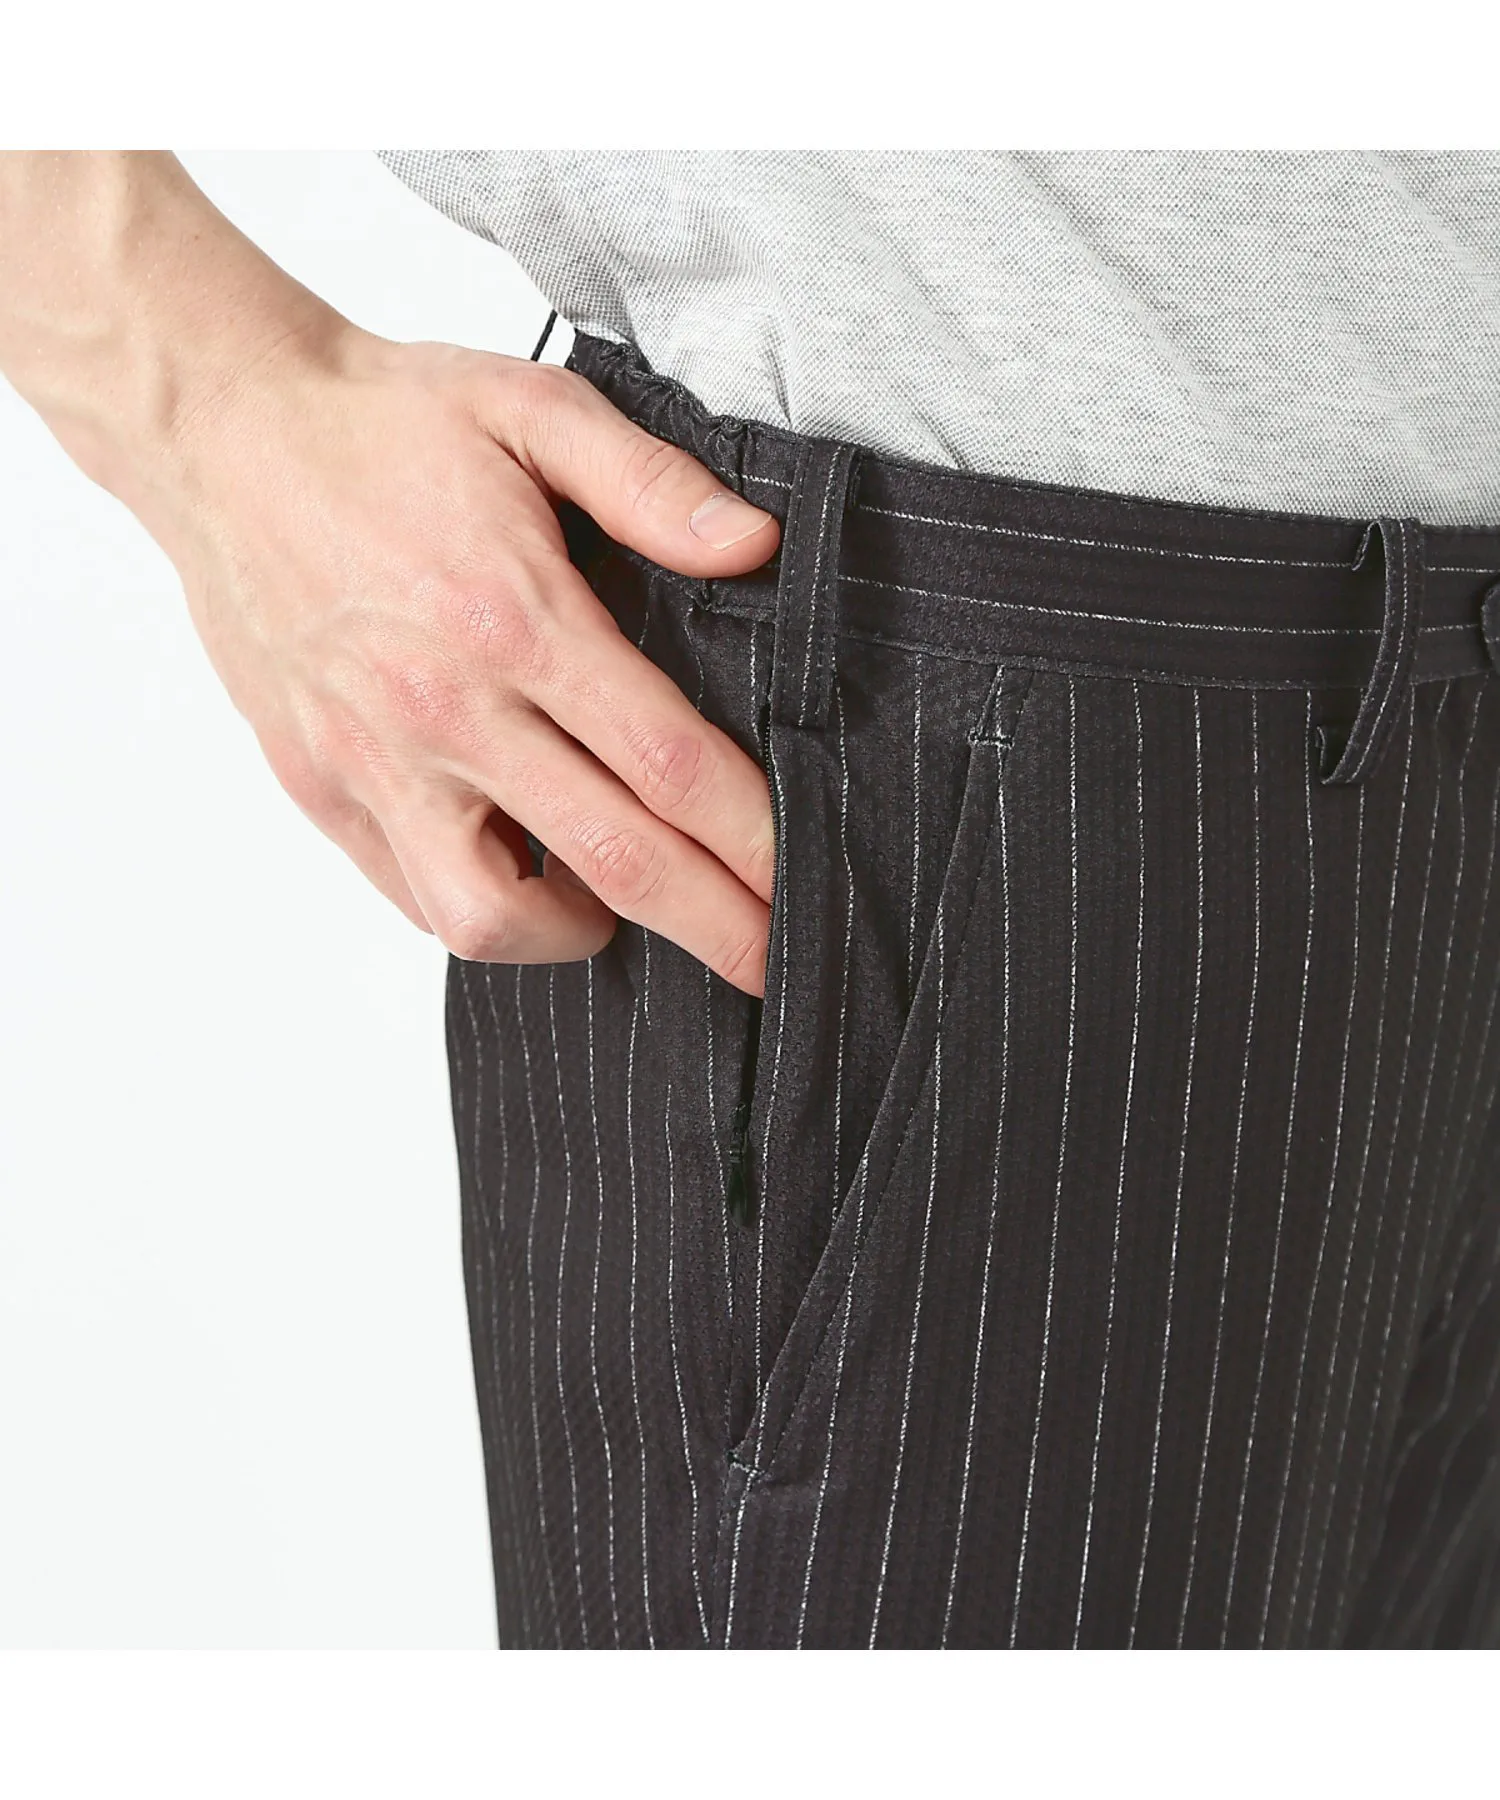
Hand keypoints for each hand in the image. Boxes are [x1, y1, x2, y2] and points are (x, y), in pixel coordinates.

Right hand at [0, 153, 781, 993]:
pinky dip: (483, 910)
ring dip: (579, 933)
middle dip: (715, 927)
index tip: (802, 882)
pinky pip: (414, 895)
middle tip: (775, 969)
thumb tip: (754, 543)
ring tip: (624, 909)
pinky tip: (527, 874)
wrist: (220, 432)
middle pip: (614, 861)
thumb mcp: (533, 410)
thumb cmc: (380, 423)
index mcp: (515, 619)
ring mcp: (374, 760)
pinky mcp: (320, 786)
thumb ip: (651, 484)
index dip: (752, 838)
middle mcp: (446, 708)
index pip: (668, 764)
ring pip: (491, 916)